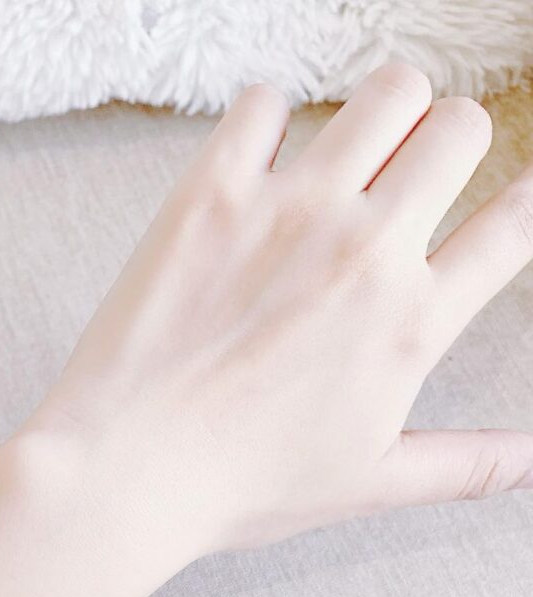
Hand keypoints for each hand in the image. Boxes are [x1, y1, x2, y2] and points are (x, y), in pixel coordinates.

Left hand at [30, 62, 532, 566]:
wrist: (125, 470)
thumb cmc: (238, 484)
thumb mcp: (367, 482)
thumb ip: (464, 464)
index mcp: (410, 322)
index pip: (514, 223)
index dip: (522, 199)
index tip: (506, 196)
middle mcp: (364, 252)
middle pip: (459, 128)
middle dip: (445, 142)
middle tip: (404, 178)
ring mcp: (288, 215)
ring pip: (386, 91)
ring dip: (380, 114)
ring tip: (344, 158)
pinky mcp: (211, 196)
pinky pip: (264, 103)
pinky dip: (268, 119)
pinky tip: (255, 164)